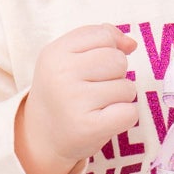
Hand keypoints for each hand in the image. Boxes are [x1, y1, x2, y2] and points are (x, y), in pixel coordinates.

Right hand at [18, 24, 141, 173]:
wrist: (42, 138)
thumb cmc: (64, 93)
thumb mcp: (70, 58)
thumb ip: (100, 39)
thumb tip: (131, 43)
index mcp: (55, 52)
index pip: (104, 35)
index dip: (108, 50)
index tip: (91, 68)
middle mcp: (61, 74)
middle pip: (118, 60)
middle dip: (116, 75)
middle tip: (95, 90)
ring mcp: (74, 101)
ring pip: (127, 87)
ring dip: (120, 98)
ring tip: (97, 106)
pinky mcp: (89, 127)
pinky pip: (130, 112)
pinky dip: (125, 117)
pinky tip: (105, 121)